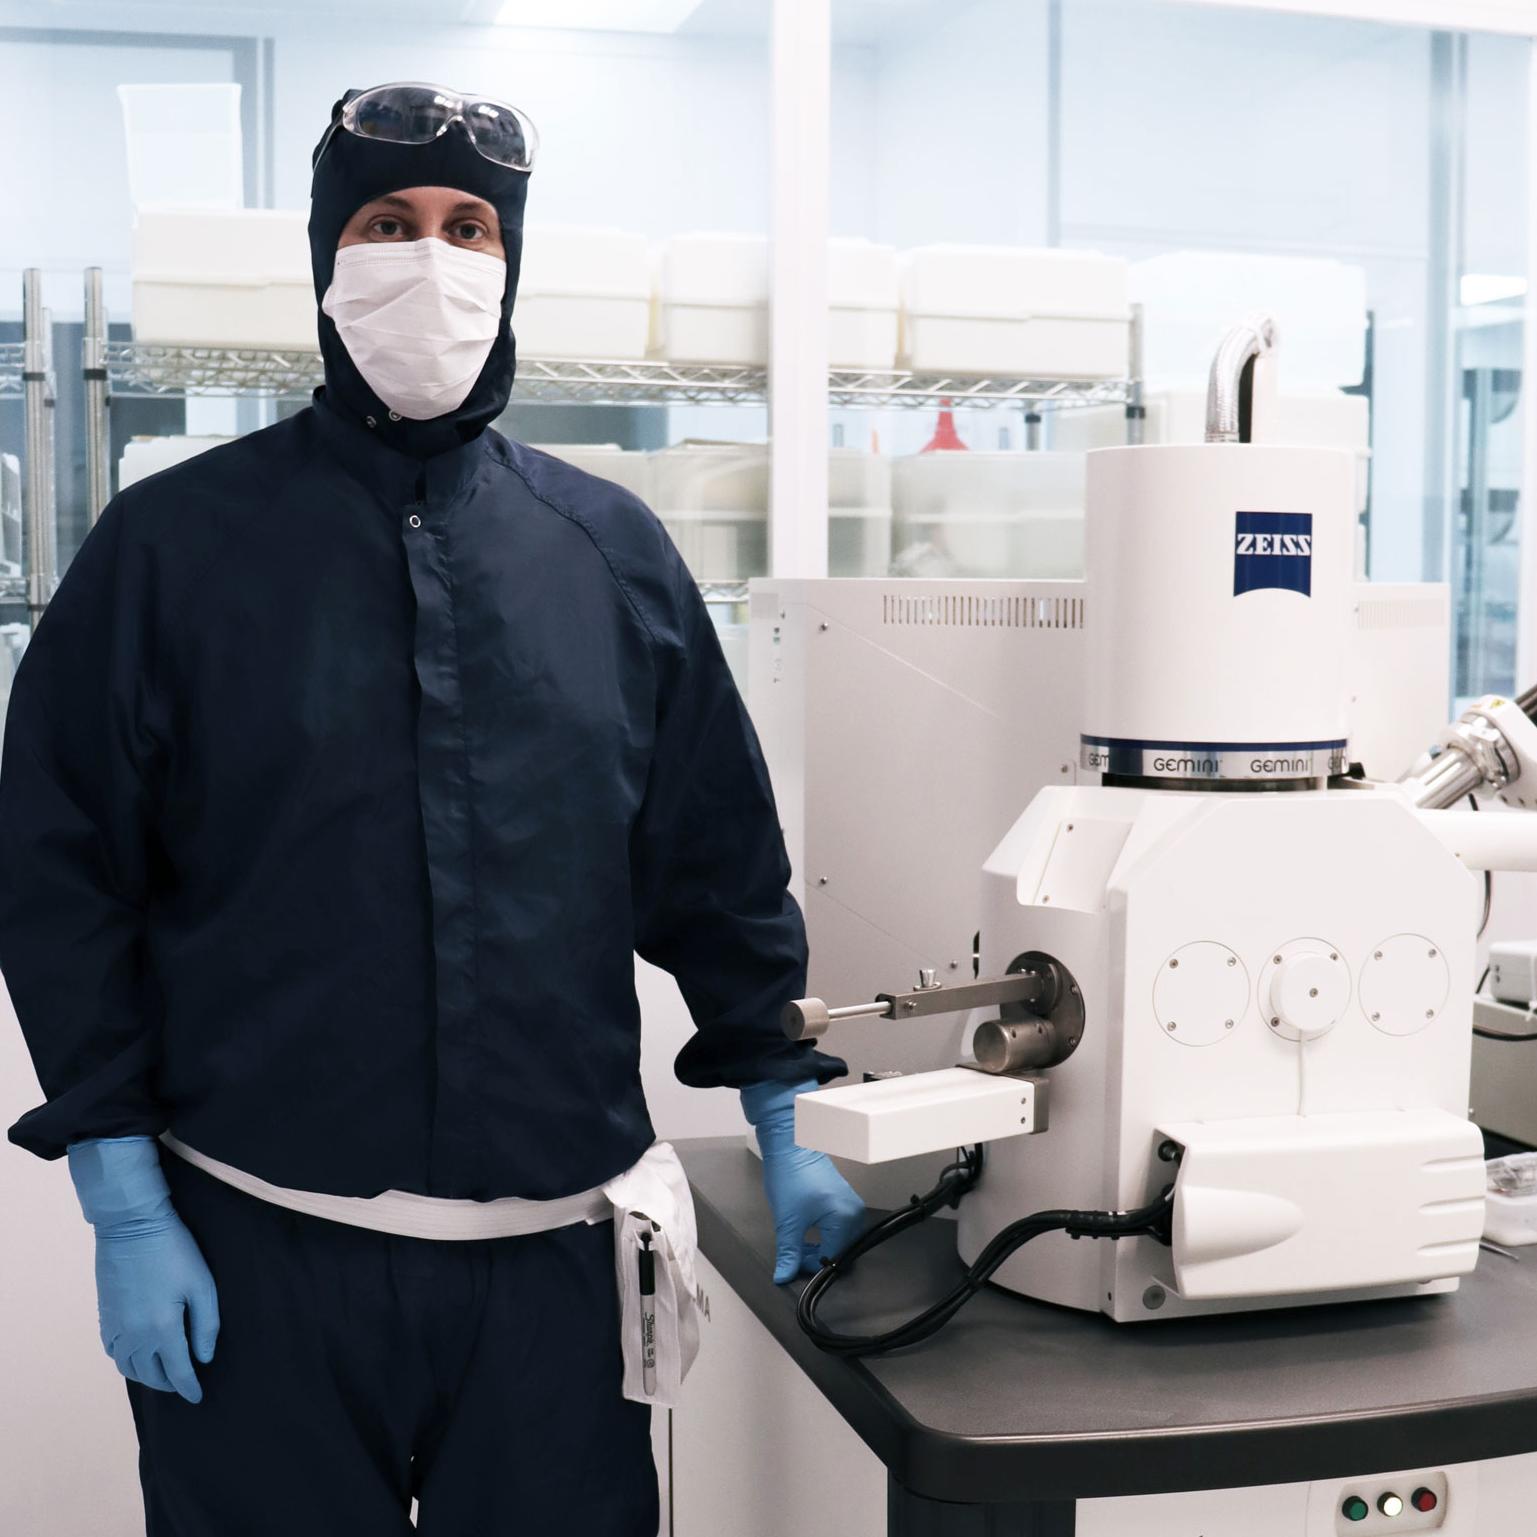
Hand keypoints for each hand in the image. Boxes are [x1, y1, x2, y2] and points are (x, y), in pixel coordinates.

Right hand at [68, 1138, 219, 1403]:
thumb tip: (204, 1358)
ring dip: (146, 1377)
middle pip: (151, 1374)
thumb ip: (206, 1324)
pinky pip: (113, 1353)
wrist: (132, 1226)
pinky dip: (126, 1362)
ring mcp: (116, 1327)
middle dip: (169, 1384)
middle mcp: (134, 1335)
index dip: (189, 1387)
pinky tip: (137, 1357)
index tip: (198, 1398)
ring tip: (163, 1375)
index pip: (177, 1371)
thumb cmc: (174, 1250)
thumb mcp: (202, 1283)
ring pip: (128, 1368)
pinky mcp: (105, 1317)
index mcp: (162, 1328)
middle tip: (183, 1385)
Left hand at [741, 1079, 865, 1283]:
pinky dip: (824, 1235)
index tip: (795, 1264)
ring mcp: (851, 1204)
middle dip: (817, 1258)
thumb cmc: (790, 1176)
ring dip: (820, 1247)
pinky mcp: (844, 1199)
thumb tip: (784, 1276)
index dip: (812, 1266)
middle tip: (796, 1257)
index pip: (833, 1258)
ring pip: (839, 1240)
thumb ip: (788, 1254)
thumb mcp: (787, 1222)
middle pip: (840, 1251)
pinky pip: (839, 1227)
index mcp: (845, 1217)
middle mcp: (854, 1212)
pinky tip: (806, 1233)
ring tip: (799, 1245)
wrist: (789, 1146)